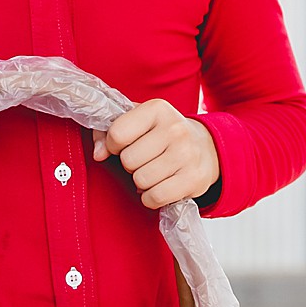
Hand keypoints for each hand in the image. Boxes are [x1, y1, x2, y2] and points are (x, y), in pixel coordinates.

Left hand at [92, 99, 219, 208]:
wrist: (207, 147)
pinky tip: (159, 186)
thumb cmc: (163, 134)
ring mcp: (187, 154)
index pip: (117, 134)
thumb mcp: (138, 122)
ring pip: (141, 180)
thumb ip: (107, 131)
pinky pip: (155, 197)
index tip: (125, 145)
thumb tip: (98, 154)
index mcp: (157, 109)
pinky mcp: (194, 179)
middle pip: (128, 160)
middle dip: (130, 164)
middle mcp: (175, 129)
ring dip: (141, 181)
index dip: (113, 145)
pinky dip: (151, 197)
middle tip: (144, 160)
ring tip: (153, 171)